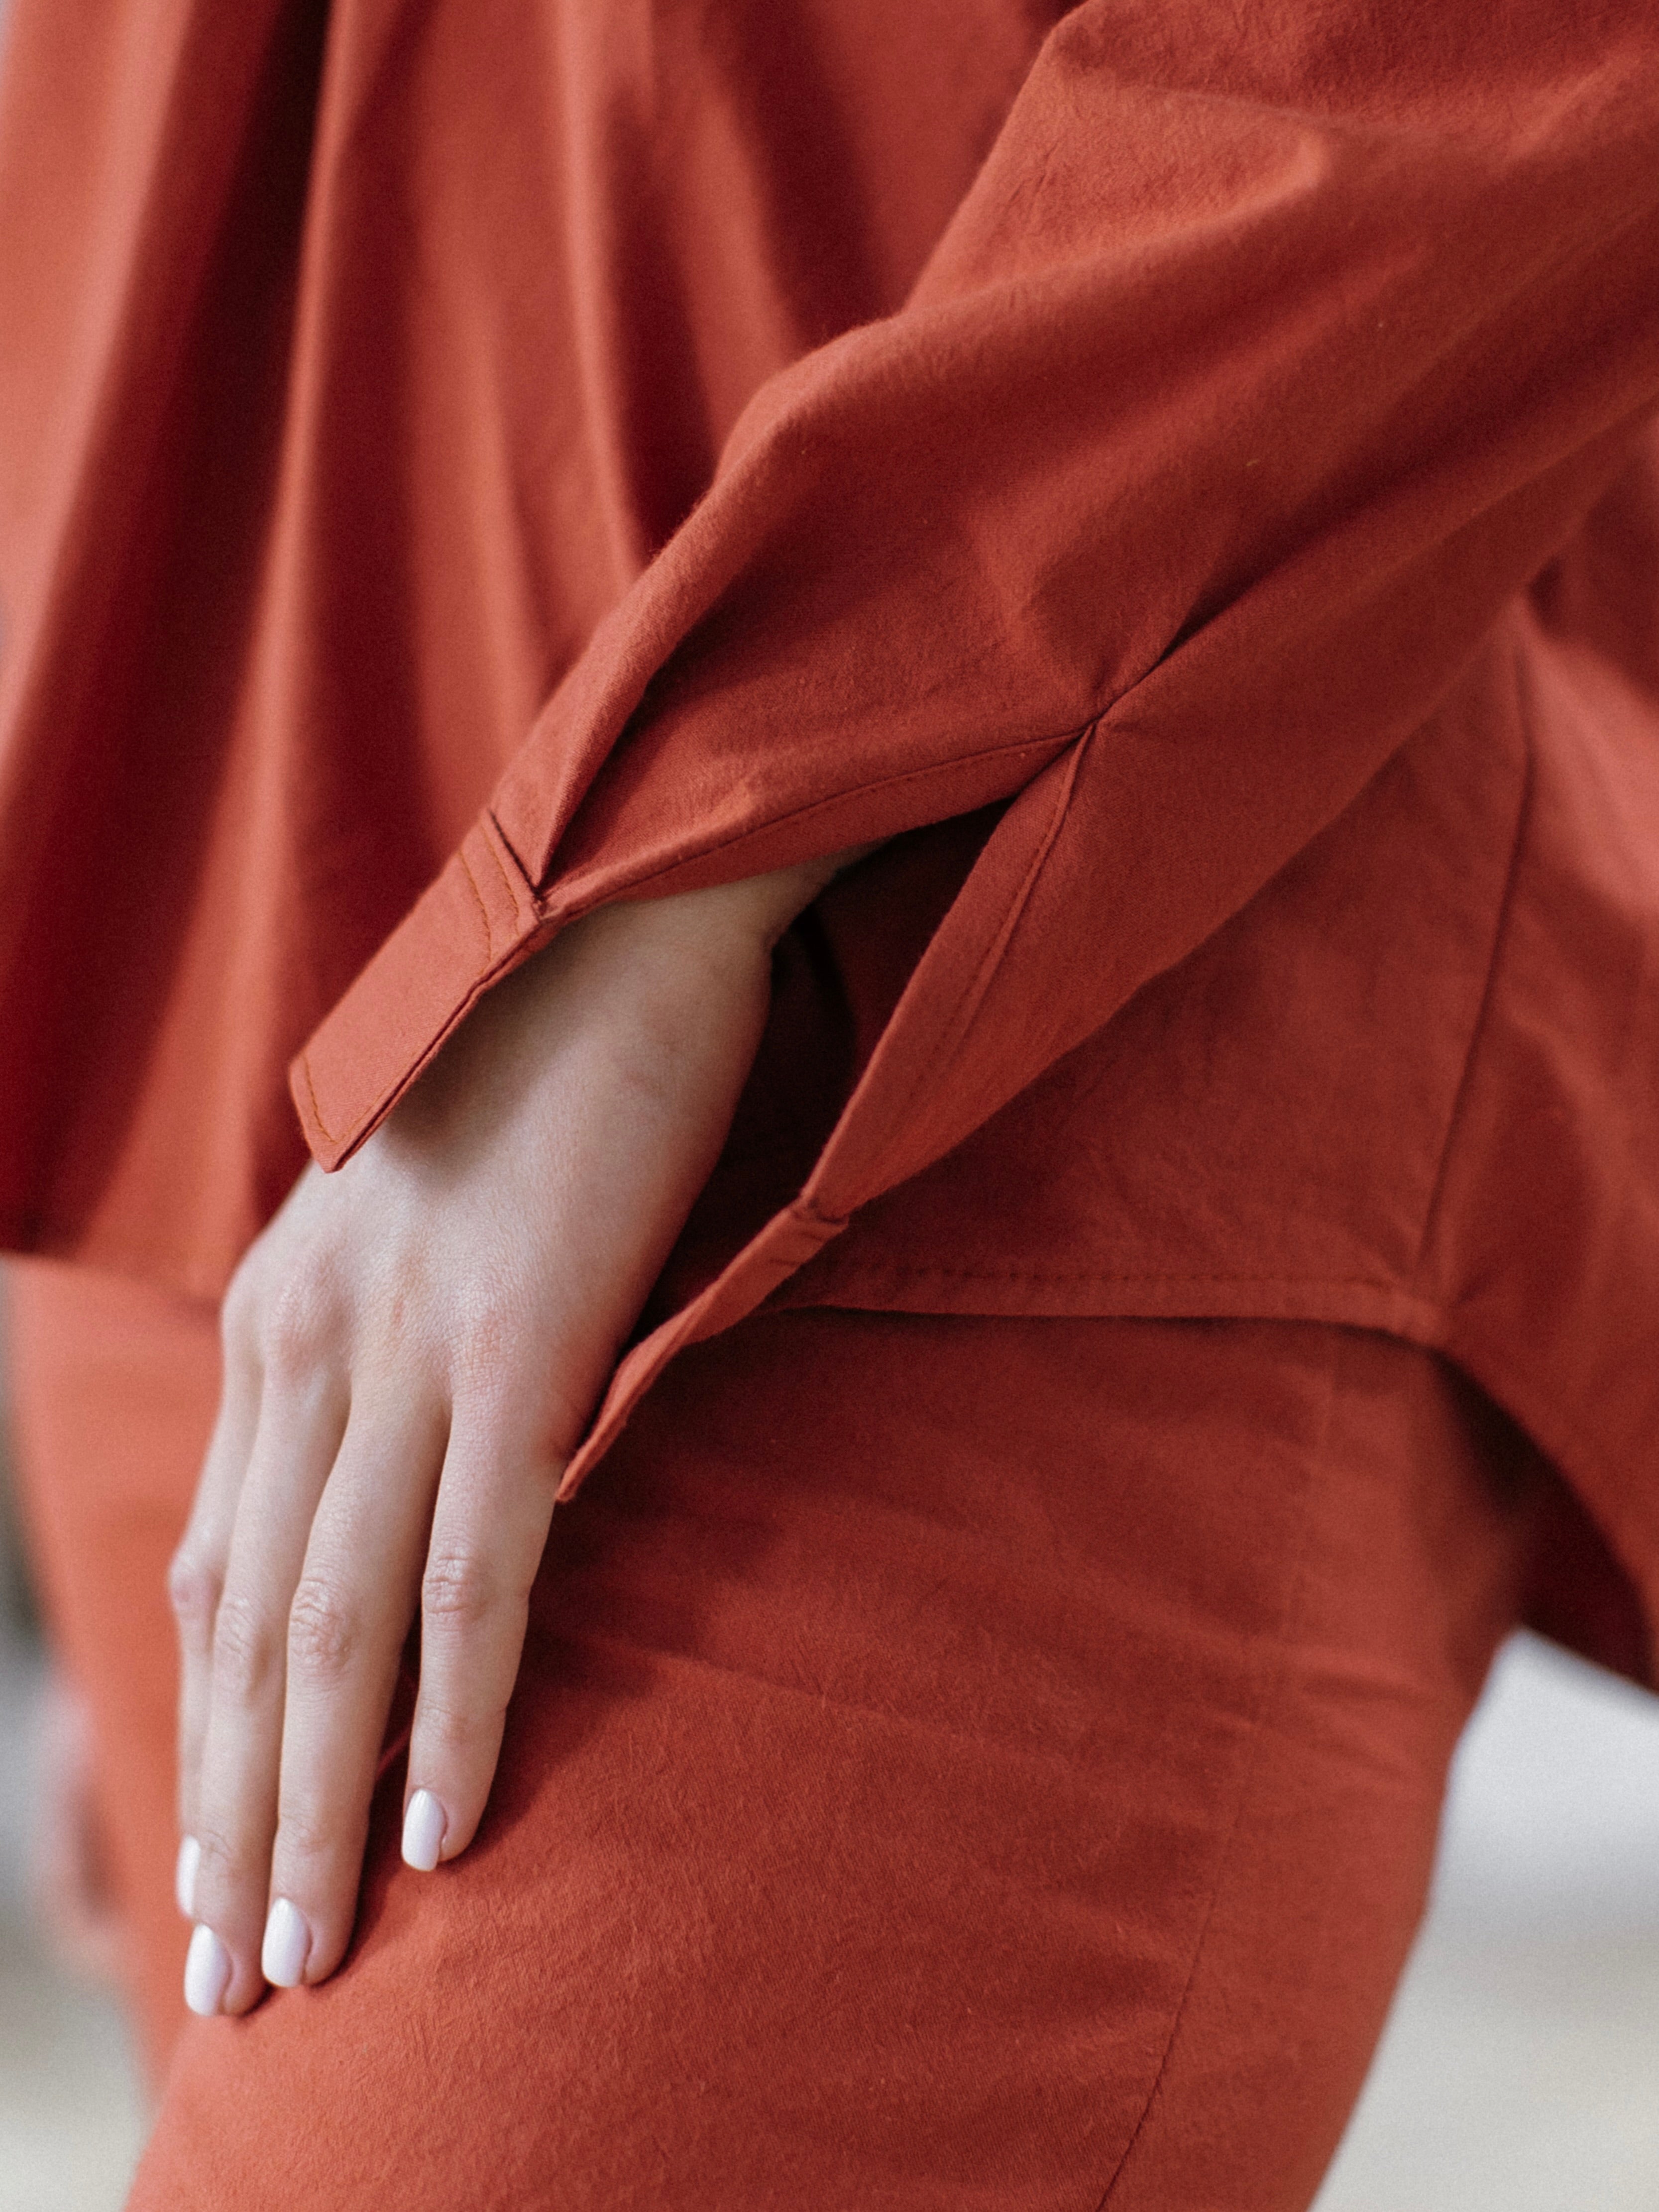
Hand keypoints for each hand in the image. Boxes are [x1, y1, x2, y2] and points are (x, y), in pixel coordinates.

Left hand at [168, 859, 845, 2015]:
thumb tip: (421, 1490)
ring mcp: (404, 1347)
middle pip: (246, 1631)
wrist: (622, 922)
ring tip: (311, 1955)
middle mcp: (303, 1345)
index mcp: (275, 1319)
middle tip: (234, 1976)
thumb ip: (394, 1358)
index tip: (210, 1862)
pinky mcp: (517, 1344)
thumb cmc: (551, 1079)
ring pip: (334, 1629)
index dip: (204, 1735)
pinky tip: (453, 1831)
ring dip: (318, 1810)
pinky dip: (458, 1710)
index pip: (211, 1572)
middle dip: (232, 1816)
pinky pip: (475, 1568)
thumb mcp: (428, 1231)